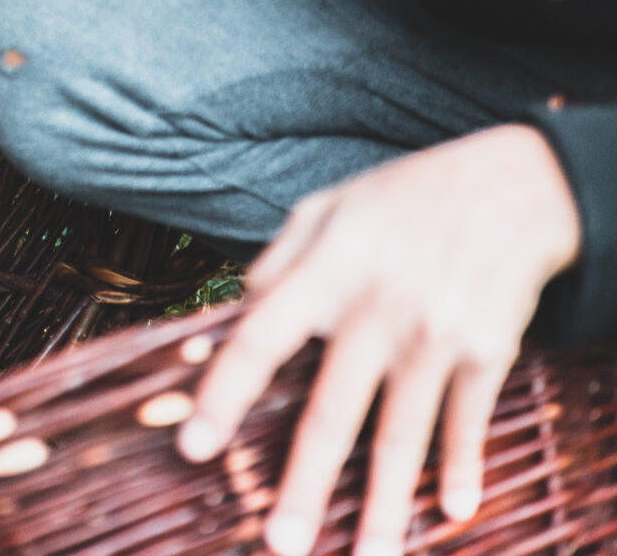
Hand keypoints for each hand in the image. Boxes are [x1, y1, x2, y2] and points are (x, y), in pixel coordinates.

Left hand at [178, 124, 580, 555]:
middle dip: (305, 483)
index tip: (194, 446)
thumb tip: (235, 311)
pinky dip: (462, 467)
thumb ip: (275, 261)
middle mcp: (377, 310)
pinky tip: (451, 511)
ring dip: (385, 504)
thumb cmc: (403, 198)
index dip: (224, 394)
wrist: (512, 186)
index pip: (260, 340)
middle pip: (333, 410)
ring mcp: (435, 335)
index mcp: (325, 272)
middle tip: (278, 542)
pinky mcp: (487, 351)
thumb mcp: (326, 207)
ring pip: (402, 433)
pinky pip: (467, 421)